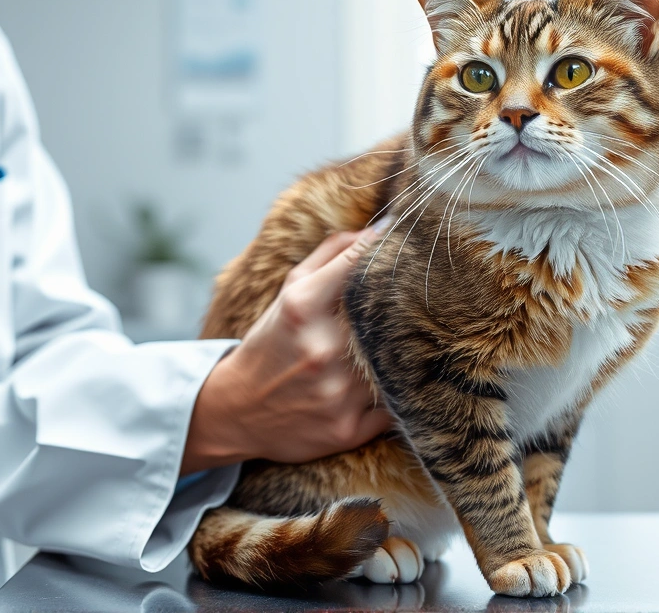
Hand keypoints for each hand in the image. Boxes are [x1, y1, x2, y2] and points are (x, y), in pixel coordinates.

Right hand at [180, 225, 394, 473]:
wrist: (236, 410)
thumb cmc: (271, 344)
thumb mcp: (289, 292)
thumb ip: (330, 255)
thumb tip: (379, 229)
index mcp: (302, 307)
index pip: (362, 265)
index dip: (388, 253)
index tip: (404, 248)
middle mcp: (321, 348)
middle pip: (391, 315)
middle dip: (406, 305)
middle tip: (422, 299)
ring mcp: (336, 392)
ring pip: (399, 361)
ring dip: (405, 351)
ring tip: (409, 343)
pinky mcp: (348, 430)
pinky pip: (396, 405)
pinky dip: (398, 392)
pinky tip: (391, 383)